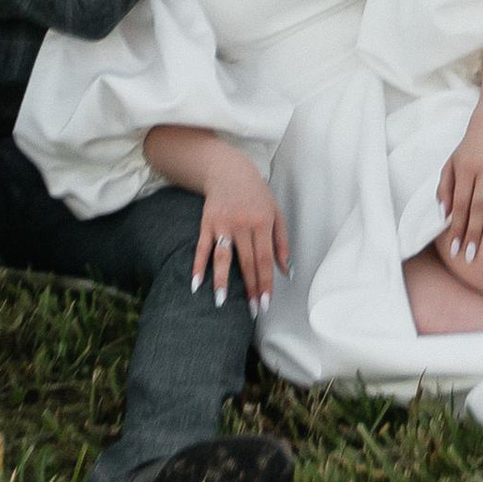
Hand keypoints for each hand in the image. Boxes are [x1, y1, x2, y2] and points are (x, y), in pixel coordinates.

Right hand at [191, 157, 288, 315]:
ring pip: (223, 257)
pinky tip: (196, 284)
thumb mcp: (276, 213)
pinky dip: (198, 266)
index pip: (265, 259)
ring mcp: (223, 224)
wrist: (229, 170)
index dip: (265, 283)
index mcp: (262, 222)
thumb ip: (282, 243)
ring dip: (222, 281)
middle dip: (249, 288)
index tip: (265, 303)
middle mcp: (243, 224)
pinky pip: (201, 248)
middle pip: (246, 262)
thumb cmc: (256, 194)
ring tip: (221, 302)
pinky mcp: (206, 223)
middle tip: (251, 311)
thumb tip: (287, 271)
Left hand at [437, 105, 482, 262]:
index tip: (456, 248)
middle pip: (479, 205)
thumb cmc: (470, 149)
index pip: (461, 203)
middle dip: (474, 232)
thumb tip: (445, 216)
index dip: (458, 227)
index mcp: (465, 167)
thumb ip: (445, 188)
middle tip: (471, 255)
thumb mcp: (451, 163)